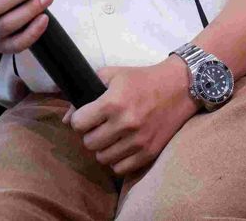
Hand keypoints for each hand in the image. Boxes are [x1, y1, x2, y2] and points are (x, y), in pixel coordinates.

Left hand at [63, 59, 198, 176]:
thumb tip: (66, 119)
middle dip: (90, 134)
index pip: (78, 124)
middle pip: (89, 143)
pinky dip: (117, 160)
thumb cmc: (141, 79)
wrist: (179, 87)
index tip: (86, 117)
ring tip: (110, 137)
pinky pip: (120, 169)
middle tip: (99, 127)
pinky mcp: (149, 153)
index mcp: (113, 103)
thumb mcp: (112, 76)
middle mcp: (125, 124)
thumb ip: (86, 93)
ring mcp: (138, 141)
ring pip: (103, 158)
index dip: (79, 120)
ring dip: (103, 148)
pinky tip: (121, 147)